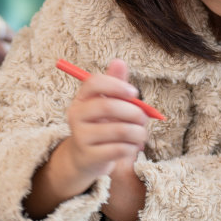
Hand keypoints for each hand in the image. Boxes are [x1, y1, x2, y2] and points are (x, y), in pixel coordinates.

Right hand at [25, 58, 148, 219]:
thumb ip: (115, 85)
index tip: (134, 93)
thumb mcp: (106, 104)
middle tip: (144, 118)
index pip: (94, 83)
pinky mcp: (89, 156)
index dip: (116, 85)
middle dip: (133, 112)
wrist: (85, 159)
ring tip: (141, 135)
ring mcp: (81, 137)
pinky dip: (132, 148)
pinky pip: (118, 149)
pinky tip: (132, 147)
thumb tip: (119, 61)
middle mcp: (76, 116)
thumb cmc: (100, 126)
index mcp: (81, 99)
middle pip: (107, 106)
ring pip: (118, 130)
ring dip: (138, 132)